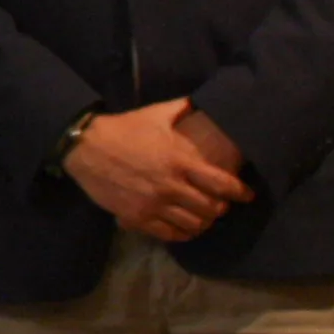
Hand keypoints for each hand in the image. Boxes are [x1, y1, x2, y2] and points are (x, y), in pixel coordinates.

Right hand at [65, 100, 251, 243]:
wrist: (86, 147)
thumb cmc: (124, 128)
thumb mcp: (156, 113)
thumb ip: (182, 108)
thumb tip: (203, 99)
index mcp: (180, 160)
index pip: (221, 183)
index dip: (239, 192)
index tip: (247, 195)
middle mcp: (171, 186)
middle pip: (210, 208)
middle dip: (221, 208)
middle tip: (222, 205)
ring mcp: (154, 204)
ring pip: (192, 224)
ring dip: (203, 223)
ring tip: (205, 219)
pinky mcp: (138, 217)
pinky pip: (168, 234)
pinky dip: (182, 234)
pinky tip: (185, 229)